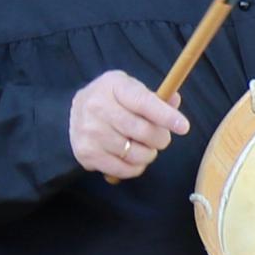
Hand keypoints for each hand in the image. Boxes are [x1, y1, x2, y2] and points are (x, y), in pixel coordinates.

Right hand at [67, 71, 189, 181]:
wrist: (70, 115)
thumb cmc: (111, 101)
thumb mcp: (130, 89)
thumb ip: (155, 97)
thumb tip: (174, 100)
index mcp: (113, 85)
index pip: (144, 102)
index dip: (166, 116)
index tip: (184, 127)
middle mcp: (98, 107)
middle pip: (143, 131)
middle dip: (161, 138)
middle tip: (160, 138)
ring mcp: (90, 131)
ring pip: (136, 153)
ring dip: (149, 154)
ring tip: (143, 146)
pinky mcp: (87, 153)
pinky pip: (125, 169)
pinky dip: (136, 167)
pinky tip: (131, 157)